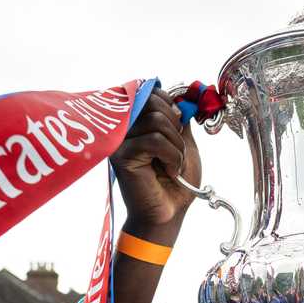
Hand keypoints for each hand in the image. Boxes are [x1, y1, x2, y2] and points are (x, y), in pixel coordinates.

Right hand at [110, 89, 200, 233]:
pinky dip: (172, 156)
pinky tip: (169, 171)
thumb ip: (180, 118)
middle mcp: (124, 126)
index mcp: (136, 120)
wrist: (171, 211)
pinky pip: (154, 140)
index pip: (150, 91)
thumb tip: (183, 97)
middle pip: (152, 100)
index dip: (171, 104)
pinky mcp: (121, 155)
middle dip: (176, 123)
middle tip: (177, 148)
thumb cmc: (176, 181)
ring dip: (176, 145)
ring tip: (173, 164)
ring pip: (157, 120)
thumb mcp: (184, 142)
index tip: (180, 125)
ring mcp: (119, 139)